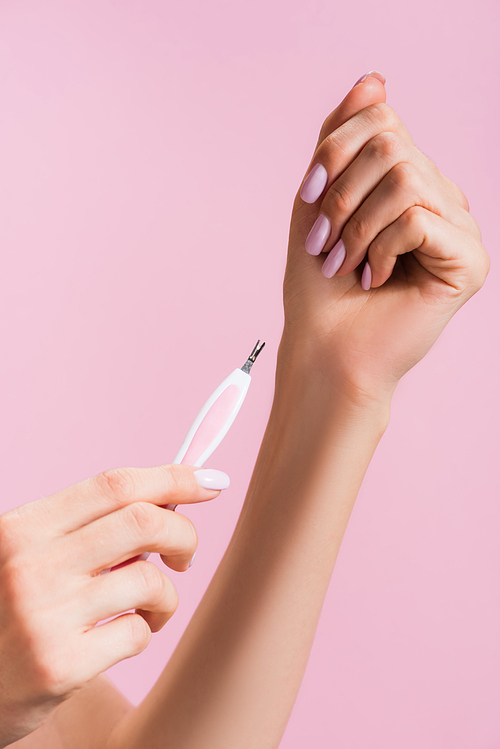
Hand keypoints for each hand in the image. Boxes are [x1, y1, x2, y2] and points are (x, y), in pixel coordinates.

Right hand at [0, 464, 228, 746]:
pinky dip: (146, 630)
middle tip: (184, 555)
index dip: (172, 478)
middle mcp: (31, 565)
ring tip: (153, 605)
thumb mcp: (32, 554)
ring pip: (150, 579)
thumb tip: (170, 502)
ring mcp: (44, 616)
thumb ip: (88, 527)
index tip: (210, 482)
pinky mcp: (59, 665)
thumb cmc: (13, 609)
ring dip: (167, 593)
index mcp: (25, 527)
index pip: (114, 485)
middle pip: (143, 522)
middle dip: (183, 535)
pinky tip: (126, 634)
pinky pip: (137, 632)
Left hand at [281, 72, 489, 403]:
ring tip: (346, 264)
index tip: (311, 200)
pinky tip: (375, 279)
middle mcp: (442, 200)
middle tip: (325, 242)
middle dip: (343, 193)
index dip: (335, 153)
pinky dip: (381, 247)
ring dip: (357, 225)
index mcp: (411, 183)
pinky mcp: (469, 262)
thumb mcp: (319, 196)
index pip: (383, 121)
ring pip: (406, 178)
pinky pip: (419, 217)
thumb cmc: (318, 283)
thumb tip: (375, 78)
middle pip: (394, 144)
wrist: (323, 346)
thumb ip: (344, 137)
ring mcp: (460, 230)